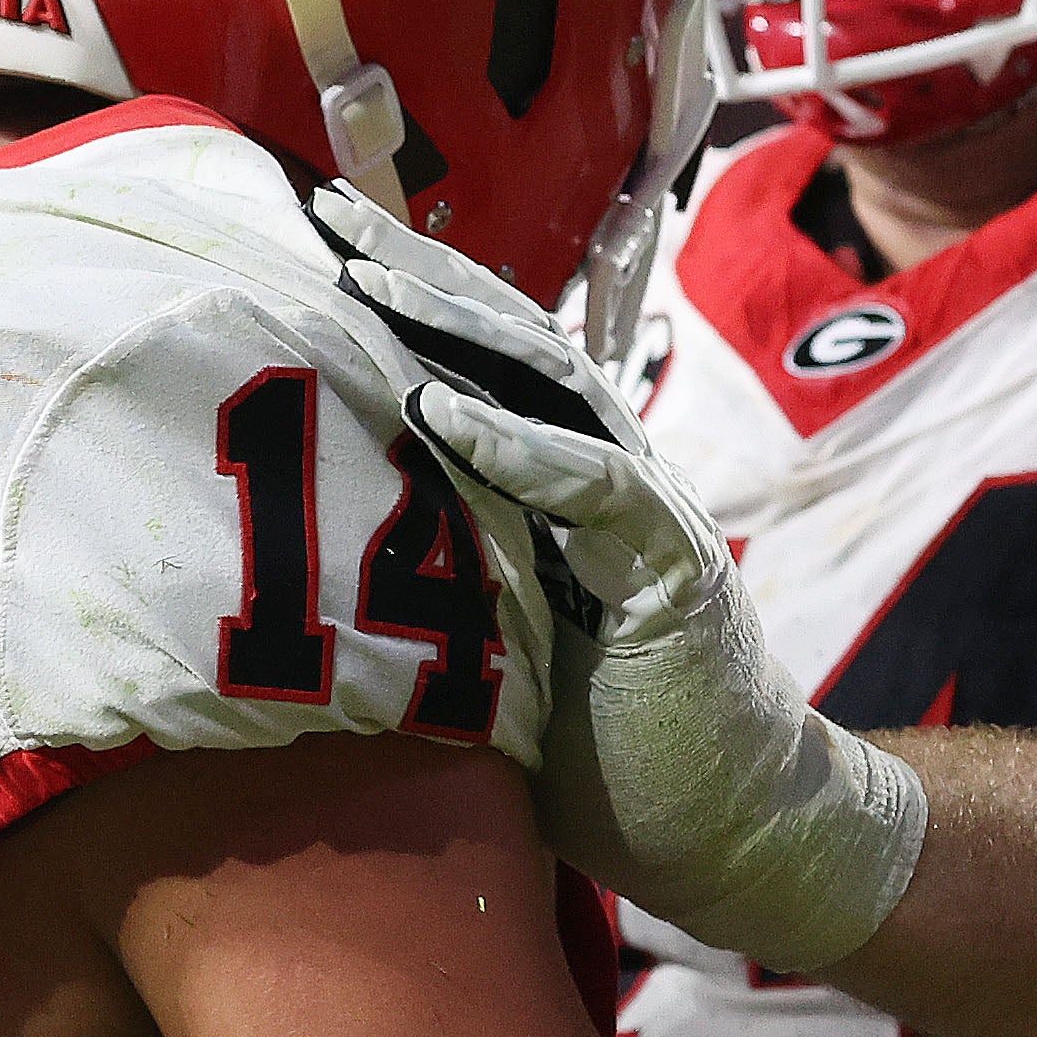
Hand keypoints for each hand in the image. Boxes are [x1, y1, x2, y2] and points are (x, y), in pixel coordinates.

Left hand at [306, 180, 923, 976]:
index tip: (312, 242)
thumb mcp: (489, 653)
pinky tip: (443, 408)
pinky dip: (517, 446)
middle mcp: (601, 472)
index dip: (404, 294)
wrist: (733, 825)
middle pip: (504, 341)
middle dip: (414, 271)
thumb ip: (433, 585)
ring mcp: (642, 512)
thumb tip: (302, 571)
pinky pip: (592, 487)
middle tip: (325, 211)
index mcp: (557, 481)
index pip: (476, 359)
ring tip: (371, 279)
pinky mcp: (670, 569)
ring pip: (547, 385)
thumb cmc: (601, 750)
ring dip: (455, 328)